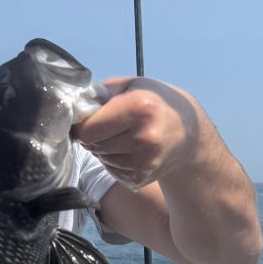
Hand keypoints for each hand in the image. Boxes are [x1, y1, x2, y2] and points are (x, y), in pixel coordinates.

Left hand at [72, 76, 199, 190]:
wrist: (189, 133)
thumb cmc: (156, 102)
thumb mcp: (133, 85)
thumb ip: (102, 92)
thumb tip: (73, 106)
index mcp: (139, 109)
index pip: (88, 129)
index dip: (83, 124)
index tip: (89, 118)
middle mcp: (143, 138)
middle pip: (93, 145)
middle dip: (94, 136)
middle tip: (109, 126)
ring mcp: (143, 162)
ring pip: (101, 159)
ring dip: (104, 149)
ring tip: (122, 137)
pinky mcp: (140, 178)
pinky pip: (111, 171)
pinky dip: (114, 161)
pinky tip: (130, 150)